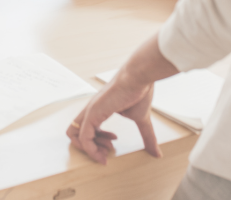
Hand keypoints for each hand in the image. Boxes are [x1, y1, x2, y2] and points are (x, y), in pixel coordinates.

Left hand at [66, 34, 178, 163]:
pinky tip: (104, 152)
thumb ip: (146, 136)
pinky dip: (91, 150)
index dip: (97, 141)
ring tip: (107, 151)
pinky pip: (83, 137)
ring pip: (73, 135)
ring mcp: (89, 111)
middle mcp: (91, 110)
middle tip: (108, 150)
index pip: (87, 128)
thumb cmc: (139, 91)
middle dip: (90, 147)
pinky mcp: (92, 113)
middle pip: (74, 132)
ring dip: (89, 150)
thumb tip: (157, 153)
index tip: (113, 144)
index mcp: (99, 109)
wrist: (139, 77)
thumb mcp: (141, 119)